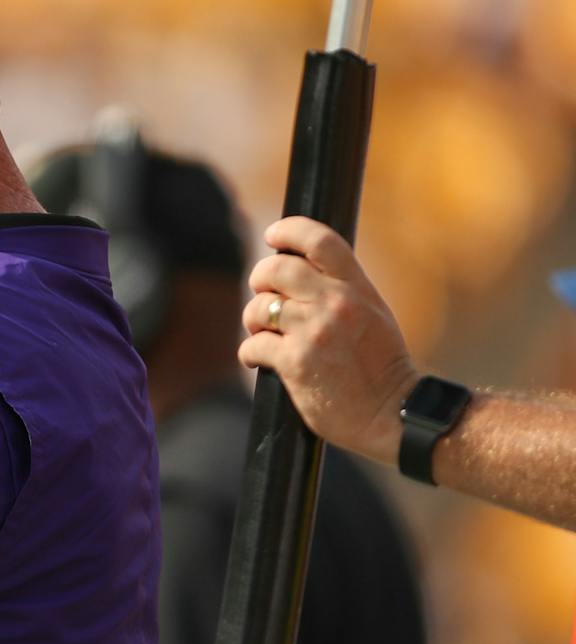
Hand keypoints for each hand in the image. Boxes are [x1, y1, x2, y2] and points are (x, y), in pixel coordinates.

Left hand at [237, 217, 418, 466]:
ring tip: (264, 334)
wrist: (393, 412)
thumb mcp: (372, 314)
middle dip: (259, 279)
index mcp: (356, 288)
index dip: (290, 230)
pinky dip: (250, 354)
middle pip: (276, 269)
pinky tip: (260, 361)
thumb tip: (299, 273)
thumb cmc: (380, 367)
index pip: (320, 241)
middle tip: (262, 294)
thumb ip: (341, 291)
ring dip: (254, 322)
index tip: (273, 235)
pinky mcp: (295, 362)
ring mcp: (314, 332)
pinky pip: (252, 346)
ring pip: (258, 308)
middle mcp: (335, 303)